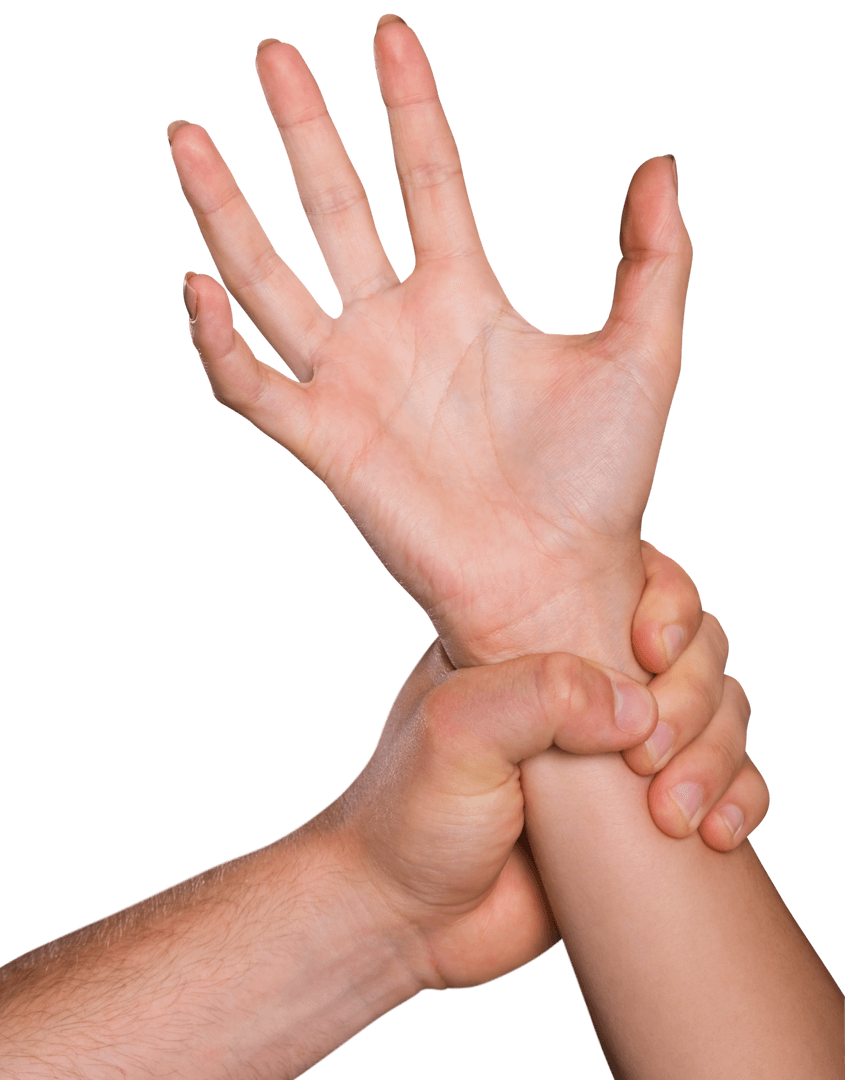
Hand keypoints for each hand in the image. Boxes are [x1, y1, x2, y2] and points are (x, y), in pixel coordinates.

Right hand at [167, 17, 691, 670]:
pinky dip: (217, 344)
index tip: (389, 37)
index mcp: (466, 296)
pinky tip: (194, 290)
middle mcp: (398, 326)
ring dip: (227, 212)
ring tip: (187, 140)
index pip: (428, 178)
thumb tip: (659, 162)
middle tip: (271, 52)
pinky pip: (251, 384)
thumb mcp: (641, 355)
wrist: (556, 576)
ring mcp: (353, 379)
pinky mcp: (323, 439)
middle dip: (303, 131)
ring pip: (271, 278)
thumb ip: (655, 259)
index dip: (409, 108)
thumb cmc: (600, 481)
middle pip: (335, 207)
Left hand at [324, 620, 766, 991]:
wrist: (407, 921)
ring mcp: (617, 747)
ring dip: (720, 754)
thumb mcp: (454, 731)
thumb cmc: (410, 814)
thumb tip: (636, 708)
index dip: (667, 603)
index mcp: (534, 636)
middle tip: (649, 757)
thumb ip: (538, 694)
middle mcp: (585, 683)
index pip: (632, 580)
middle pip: (694, 648)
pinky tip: (716, 834)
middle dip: (695, 695)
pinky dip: (740, 798)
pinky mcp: (642, 809)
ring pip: (721, 713)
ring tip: (673, 814)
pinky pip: (725, 785)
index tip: (650, 651)